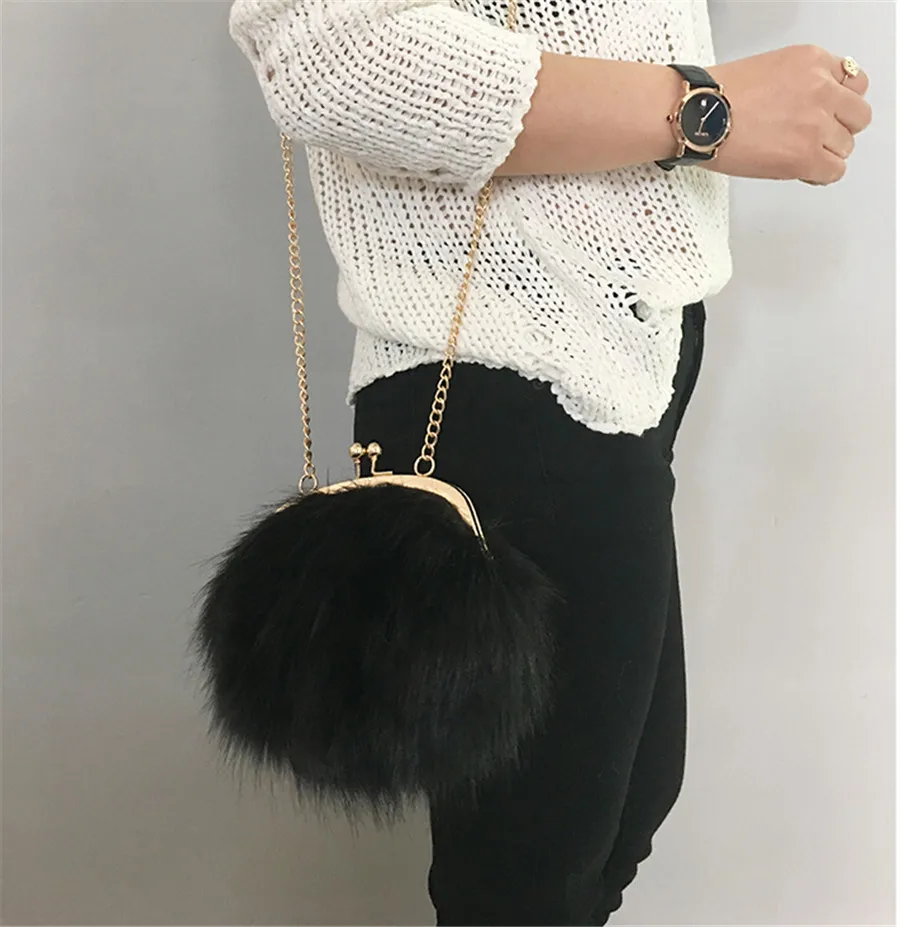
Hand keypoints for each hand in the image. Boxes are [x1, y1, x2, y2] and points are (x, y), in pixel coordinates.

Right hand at [706, 45, 872, 184]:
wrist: (694, 116)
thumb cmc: (714, 97)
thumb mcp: (770, 69)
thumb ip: (800, 82)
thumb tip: (811, 108)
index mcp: (812, 61)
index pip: (855, 82)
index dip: (840, 102)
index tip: (828, 113)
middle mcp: (821, 89)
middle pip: (857, 116)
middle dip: (837, 128)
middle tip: (813, 137)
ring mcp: (815, 124)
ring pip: (845, 146)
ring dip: (825, 153)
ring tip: (797, 156)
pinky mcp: (804, 156)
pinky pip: (834, 172)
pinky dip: (820, 175)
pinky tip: (801, 172)